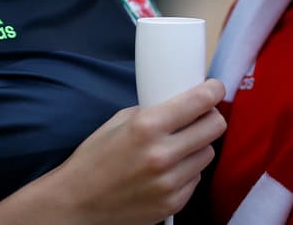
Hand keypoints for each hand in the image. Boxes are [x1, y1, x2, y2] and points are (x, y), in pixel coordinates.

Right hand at [49, 78, 225, 224]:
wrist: (78, 202)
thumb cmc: (95, 158)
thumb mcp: (120, 121)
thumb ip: (154, 111)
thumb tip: (183, 103)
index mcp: (147, 127)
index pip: (199, 102)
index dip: (213, 91)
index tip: (215, 88)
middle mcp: (162, 155)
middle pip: (215, 127)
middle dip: (211, 117)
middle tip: (201, 116)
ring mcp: (170, 182)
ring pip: (208, 153)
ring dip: (198, 146)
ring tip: (178, 146)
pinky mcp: (173, 204)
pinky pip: (196, 178)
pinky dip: (187, 170)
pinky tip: (168, 169)